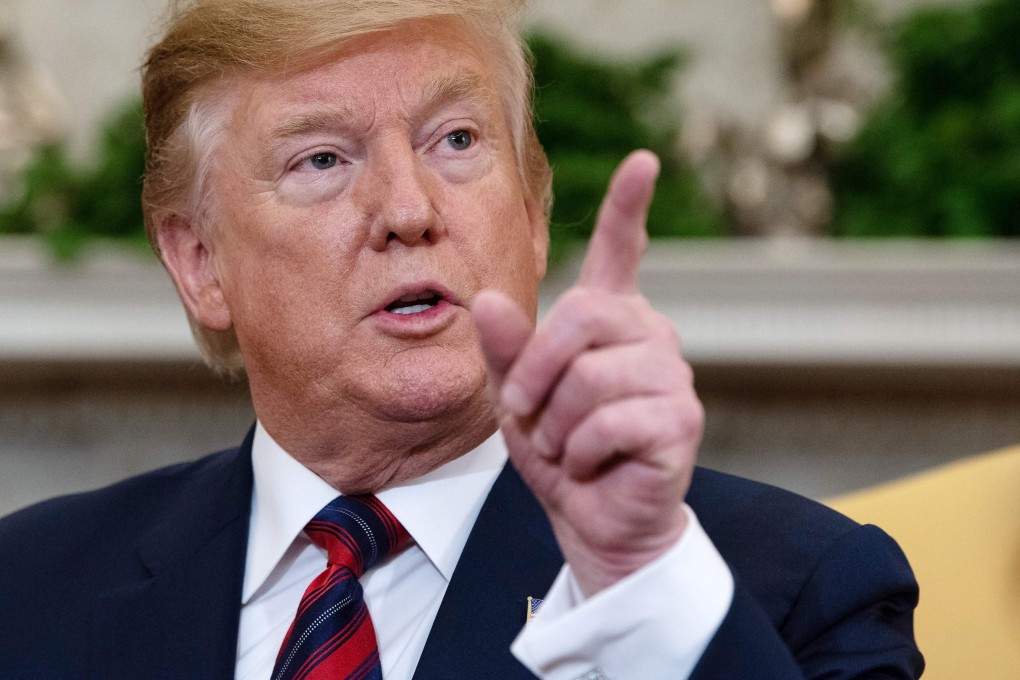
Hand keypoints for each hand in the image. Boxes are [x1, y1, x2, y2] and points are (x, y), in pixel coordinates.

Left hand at [472, 150, 703, 595]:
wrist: (592, 517)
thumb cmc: (559, 449)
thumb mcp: (518, 396)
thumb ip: (506, 349)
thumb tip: (487, 300)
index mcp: (610, 319)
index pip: (622, 251)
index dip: (628, 206)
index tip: (643, 161)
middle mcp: (648, 333)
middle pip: (580, 315)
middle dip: (536, 371)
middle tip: (528, 413)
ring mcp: (671, 375)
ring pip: (590, 377)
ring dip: (557, 424)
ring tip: (568, 446)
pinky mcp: (681, 419)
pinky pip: (608, 422)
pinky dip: (581, 452)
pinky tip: (593, 463)